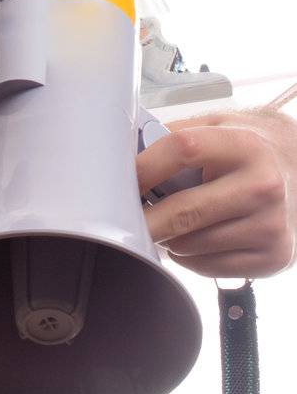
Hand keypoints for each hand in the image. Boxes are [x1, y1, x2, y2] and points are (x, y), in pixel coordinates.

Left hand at [136, 105, 296, 279]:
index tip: (119, 181)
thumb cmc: (247, 147)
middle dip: (146, 219)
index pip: (182, 150)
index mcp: (244, 145)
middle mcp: (263, 186)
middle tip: (124, 219)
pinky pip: (210, 268)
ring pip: (192, 245)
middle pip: (185, 211)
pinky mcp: (274, 258)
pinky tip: (195, 238)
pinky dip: (190, 258)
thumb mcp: (217, 125)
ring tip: (170, 223)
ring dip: (169, 238)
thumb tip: (124, 154)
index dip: (144, 167)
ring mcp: (271, 226)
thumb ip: (174, 135)